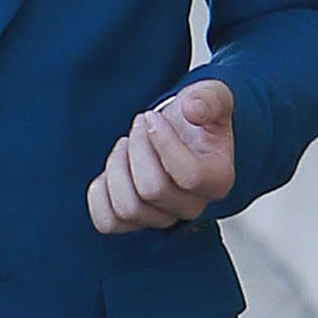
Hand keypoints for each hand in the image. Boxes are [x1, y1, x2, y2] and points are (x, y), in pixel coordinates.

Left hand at [88, 77, 235, 234]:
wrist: (177, 131)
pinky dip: (100, 192)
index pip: (189, 176)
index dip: (163, 142)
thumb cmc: (193, 118)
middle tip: (139, 126)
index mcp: (217, 180)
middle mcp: (191, 206)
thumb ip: (209, 97)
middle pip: (152, 191)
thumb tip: (193, 109)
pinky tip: (113, 167)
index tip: (152, 117)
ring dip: (117, 167)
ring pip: (128, 208)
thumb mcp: (211, 95)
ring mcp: (161, 218)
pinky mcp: (132, 222)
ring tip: (125, 144)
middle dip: (137, 149)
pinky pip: (107, 221)